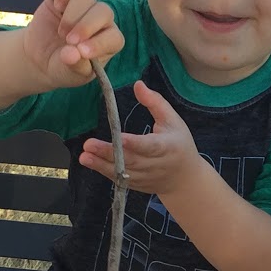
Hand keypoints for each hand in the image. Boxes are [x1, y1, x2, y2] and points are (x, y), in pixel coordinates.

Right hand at [23, 0, 124, 87]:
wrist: (40, 57)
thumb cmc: (63, 68)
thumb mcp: (69, 74)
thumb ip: (75, 65)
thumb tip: (72, 53)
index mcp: (109, 43)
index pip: (114, 37)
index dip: (100, 42)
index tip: (82, 52)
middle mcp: (101, 22)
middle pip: (103, 12)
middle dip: (85, 26)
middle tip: (68, 40)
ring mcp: (84, 7)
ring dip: (71, 15)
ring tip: (61, 33)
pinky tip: (57, 7)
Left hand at [78, 80, 200, 197]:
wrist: (186, 179)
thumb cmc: (180, 144)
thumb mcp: (173, 121)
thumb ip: (155, 102)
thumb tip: (137, 84)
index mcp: (168, 147)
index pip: (150, 146)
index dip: (135, 143)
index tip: (120, 138)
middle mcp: (157, 165)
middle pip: (131, 160)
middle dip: (109, 153)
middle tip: (89, 144)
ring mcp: (147, 177)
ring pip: (123, 172)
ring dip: (102, 165)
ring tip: (84, 156)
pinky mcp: (138, 185)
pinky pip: (121, 180)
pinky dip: (105, 172)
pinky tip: (91, 162)